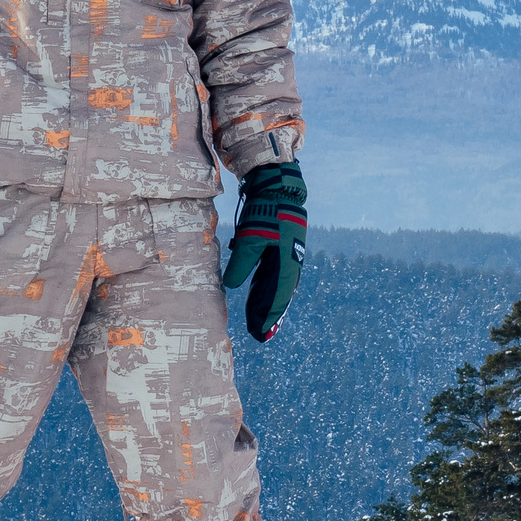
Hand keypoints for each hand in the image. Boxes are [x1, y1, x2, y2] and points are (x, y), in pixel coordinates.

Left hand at [221, 161, 305, 340]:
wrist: (278, 186)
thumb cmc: (266, 211)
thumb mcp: (251, 238)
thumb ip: (241, 263)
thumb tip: (230, 284)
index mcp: (287, 263)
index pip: (277, 297)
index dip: (268, 316)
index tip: (261, 333)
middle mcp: (289, 262)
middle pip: (278, 295)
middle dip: (268, 315)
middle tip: (259, 335)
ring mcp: (285, 255)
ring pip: (275, 286)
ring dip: (266, 303)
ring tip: (258, 321)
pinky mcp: (278, 248)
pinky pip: (271, 274)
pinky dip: (264, 288)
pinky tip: (257, 295)